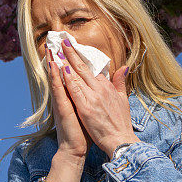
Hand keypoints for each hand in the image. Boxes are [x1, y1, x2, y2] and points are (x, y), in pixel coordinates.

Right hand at [46, 44, 90, 159]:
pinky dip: (55, 76)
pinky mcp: (61, 106)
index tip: (68, 47)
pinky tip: (53, 66)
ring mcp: (62, 100)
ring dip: (53, 62)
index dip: (69, 61)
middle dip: (60, 56)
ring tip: (50, 48)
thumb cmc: (84, 131)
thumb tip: (100, 86)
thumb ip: (94, 97)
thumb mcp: (90, 110)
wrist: (75, 148)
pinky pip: (57, 88)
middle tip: (57, 41)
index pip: (71, 75)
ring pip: (57, 77)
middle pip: (62, 72)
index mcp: (74, 96)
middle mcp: (65, 96)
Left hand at [60, 39, 140, 157]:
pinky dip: (68, 79)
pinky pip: (74, 90)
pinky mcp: (85, 108)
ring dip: (66, 62)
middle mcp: (99, 89)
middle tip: (63, 41)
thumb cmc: (120, 122)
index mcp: (106, 87)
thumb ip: (120, 82)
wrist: (120, 140)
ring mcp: (92, 98)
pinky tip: (62, 69)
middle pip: (83, 67)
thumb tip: (124, 67)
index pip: (92, 68)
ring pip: (77, 76)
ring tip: (57, 50)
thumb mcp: (123, 99)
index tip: (73, 47)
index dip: (81, 57)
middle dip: (72, 53)